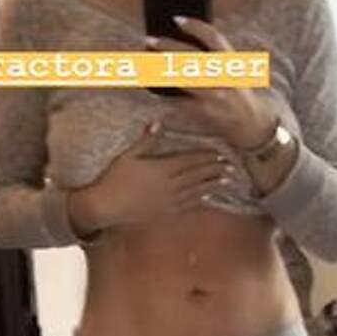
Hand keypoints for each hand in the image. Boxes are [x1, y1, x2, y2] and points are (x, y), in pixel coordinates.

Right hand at [67, 122, 233, 233]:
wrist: (105, 207)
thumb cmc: (113, 179)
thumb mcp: (128, 156)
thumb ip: (146, 140)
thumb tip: (157, 122)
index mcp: (161, 169)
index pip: (189, 161)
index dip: (206, 156)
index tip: (219, 152)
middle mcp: (169, 186)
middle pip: (197, 175)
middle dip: (215, 170)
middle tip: (231, 166)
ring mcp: (168, 201)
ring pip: (196, 191)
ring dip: (213, 185)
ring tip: (227, 180)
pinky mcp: (164, 213)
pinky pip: (186, 206)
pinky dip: (200, 200)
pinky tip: (208, 197)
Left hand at [146, 16, 278, 149]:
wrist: (250, 123)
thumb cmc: (234, 91)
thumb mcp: (231, 70)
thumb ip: (212, 57)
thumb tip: (180, 42)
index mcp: (230, 63)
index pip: (213, 38)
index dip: (195, 26)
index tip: (176, 19)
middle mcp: (222, 78)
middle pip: (190, 57)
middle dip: (167, 47)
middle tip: (148, 39)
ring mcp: (213, 97)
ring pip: (180, 81)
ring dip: (158, 73)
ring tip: (141, 66)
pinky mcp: (203, 115)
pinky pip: (177, 107)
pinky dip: (162, 105)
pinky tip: (147, 102)